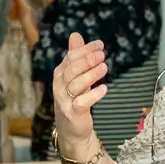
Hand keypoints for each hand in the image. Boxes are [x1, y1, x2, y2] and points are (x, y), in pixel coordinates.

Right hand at [50, 33, 106, 155]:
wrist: (71, 128)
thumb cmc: (74, 98)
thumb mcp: (74, 76)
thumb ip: (75, 56)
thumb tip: (75, 35)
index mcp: (60, 74)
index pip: (71, 57)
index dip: (85, 49)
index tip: (100, 44)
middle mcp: (60, 86)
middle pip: (72, 70)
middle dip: (87, 60)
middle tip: (102, 55)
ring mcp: (65, 100)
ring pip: (76, 84)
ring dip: (91, 74)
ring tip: (104, 67)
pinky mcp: (73, 113)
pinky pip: (82, 102)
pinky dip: (93, 95)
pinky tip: (104, 88)